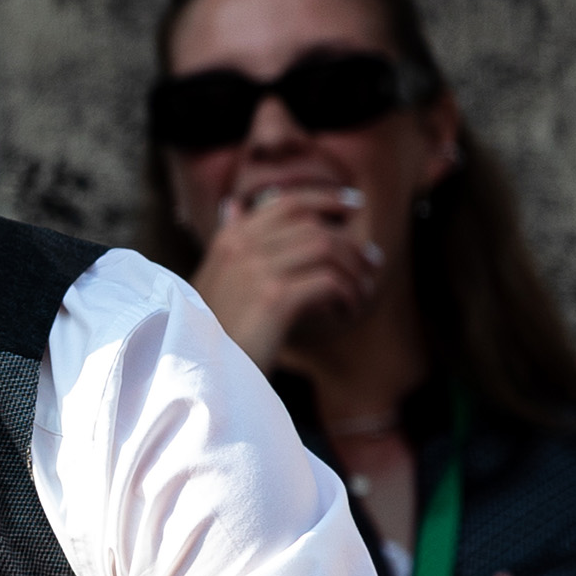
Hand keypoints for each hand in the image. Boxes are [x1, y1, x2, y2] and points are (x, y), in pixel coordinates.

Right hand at [193, 184, 377, 369]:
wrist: (203, 376)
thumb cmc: (213, 333)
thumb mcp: (212, 279)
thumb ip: (230, 243)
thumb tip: (235, 205)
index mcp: (230, 240)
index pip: (286, 202)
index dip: (325, 198)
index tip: (354, 205)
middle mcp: (241, 247)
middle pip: (314, 226)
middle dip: (350, 244)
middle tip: (372, 263)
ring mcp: (256, 270)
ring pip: (326, 249)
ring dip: (353, 271)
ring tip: (362, 292)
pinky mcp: (274, 298)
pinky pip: (328, 281)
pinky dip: (346, 294)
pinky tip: (347, 311)